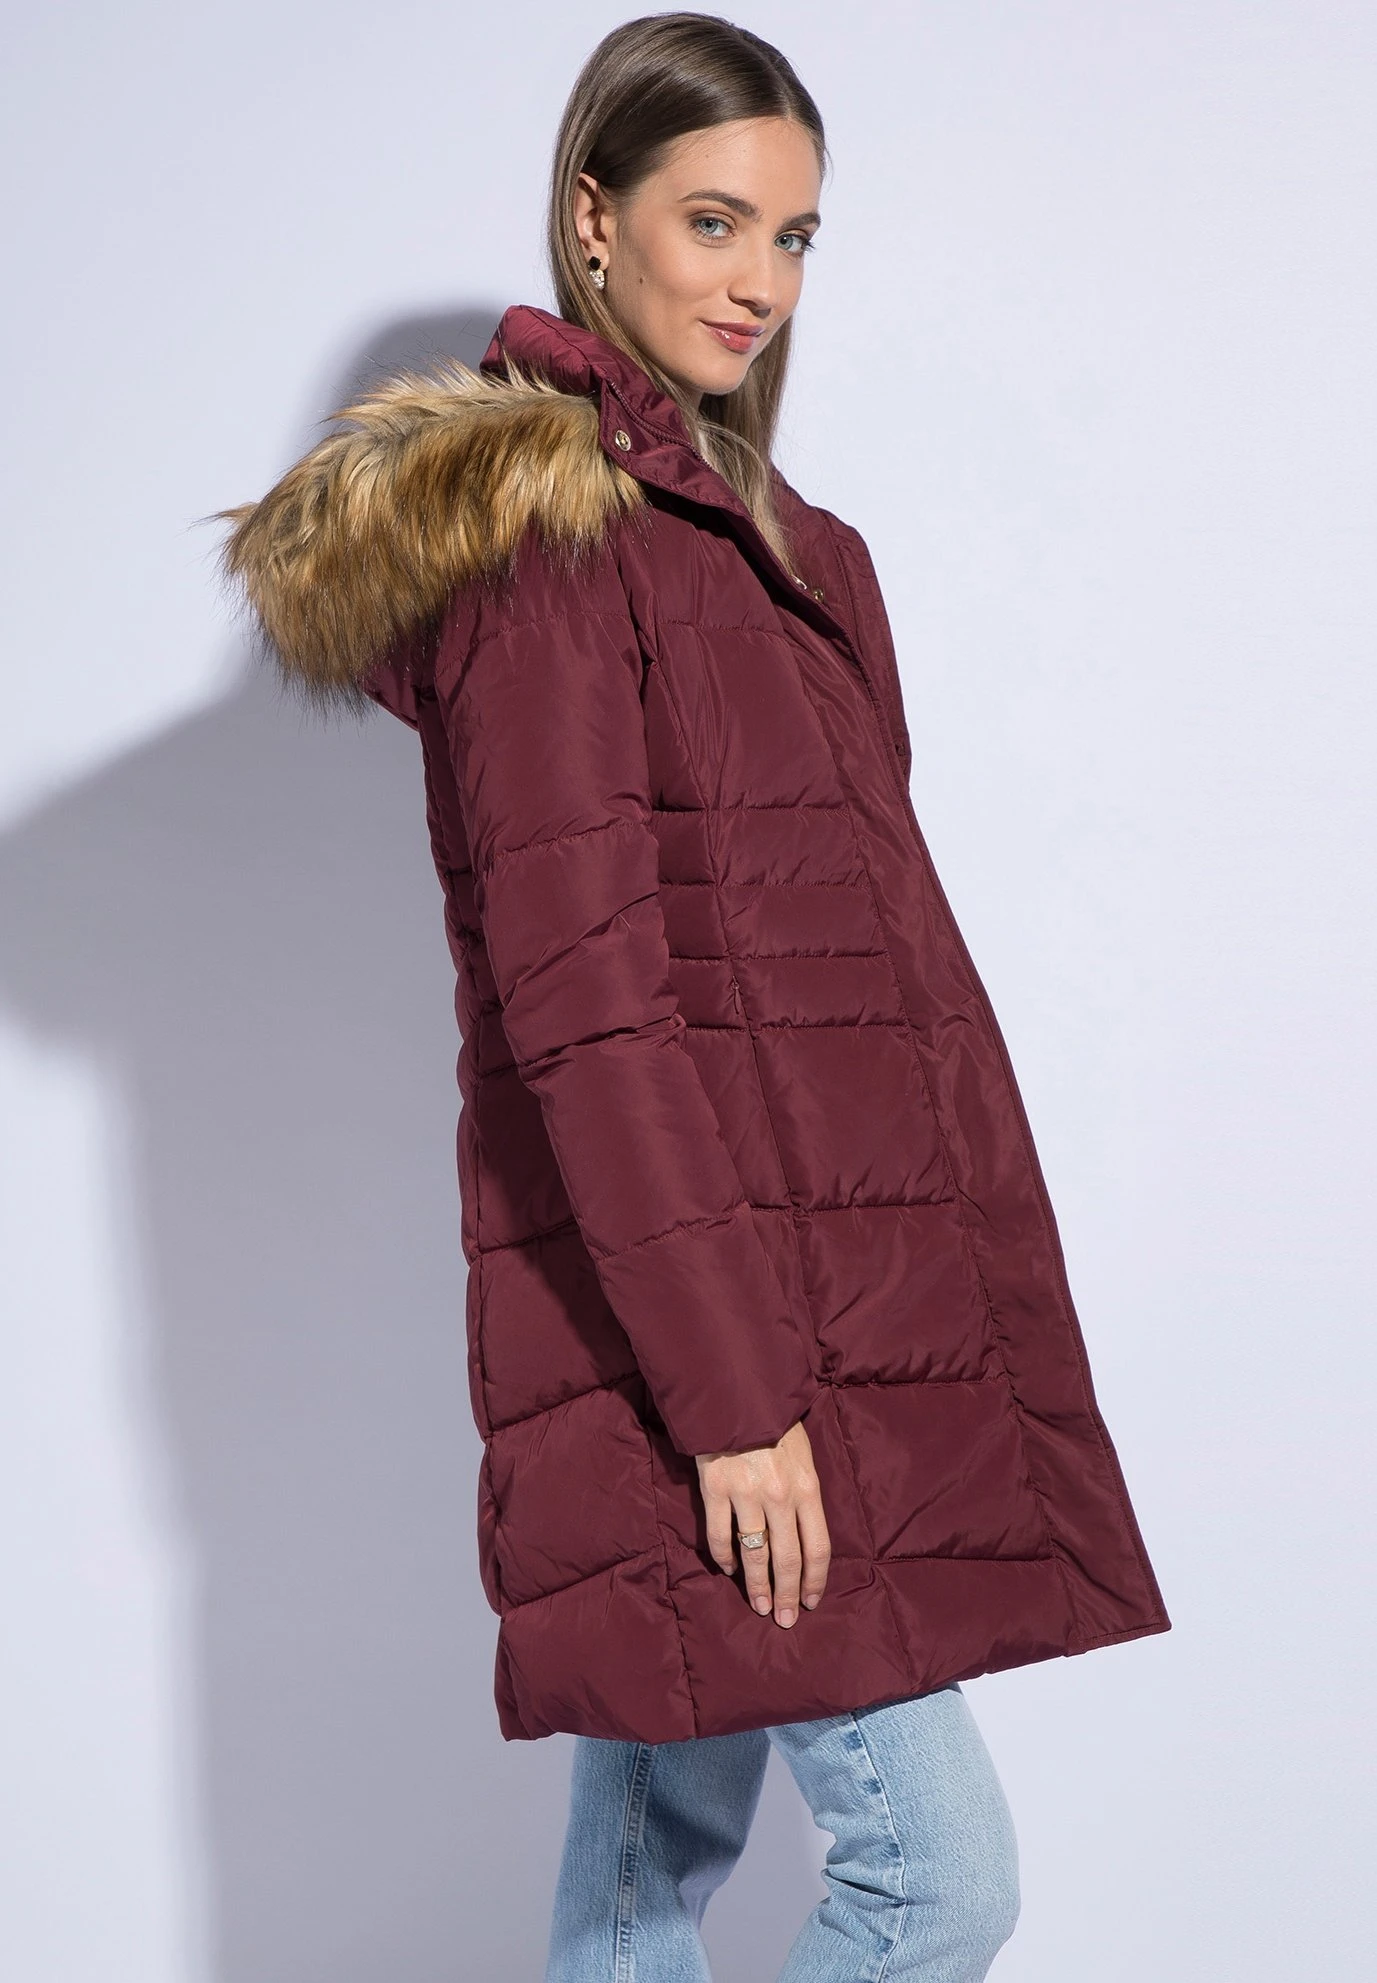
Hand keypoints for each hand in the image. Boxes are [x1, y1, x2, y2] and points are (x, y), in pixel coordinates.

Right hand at [695, 1420, 830, 1628]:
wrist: (736, 1393)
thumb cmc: (775, 1423)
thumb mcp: (803, 1455)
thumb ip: (805, 1494)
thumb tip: (804, 1536)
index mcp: (807, 1487)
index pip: (817, 1547)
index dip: (816, 1580)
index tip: (812, 1601)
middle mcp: (780, 1496)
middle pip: (787, 1560)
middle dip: (787, 1595)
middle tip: (785, 1620)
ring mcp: (746, 1494)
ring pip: (754, 1555)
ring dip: (756, 1587)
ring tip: (758, 1607)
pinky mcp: (715, 1490)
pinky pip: (719, 1536)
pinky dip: (724, 1558)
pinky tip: (729, 1569)